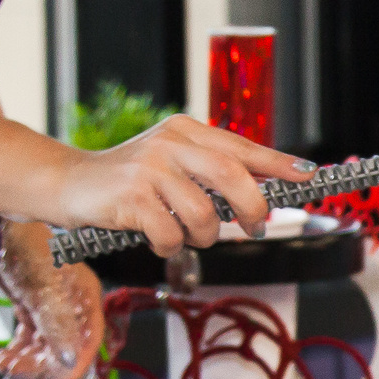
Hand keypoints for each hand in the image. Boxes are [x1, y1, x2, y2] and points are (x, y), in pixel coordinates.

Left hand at [0, 223, 106, 378]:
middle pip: (66, 347)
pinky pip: (31, 338)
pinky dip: (20, 349)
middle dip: (43, 365)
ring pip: (45, 345)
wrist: (2, 226)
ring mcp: (53, 307)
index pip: (89, 341)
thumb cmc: (29, 247)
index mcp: (87, 300)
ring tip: (7, 363)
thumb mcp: (44, 290)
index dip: (77, 365)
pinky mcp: (34, 307)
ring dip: (28, 360)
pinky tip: (5, 356)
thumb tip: (69, 362)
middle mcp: (74, 306)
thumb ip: (58, 327)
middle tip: (20, 373)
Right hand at [43, 115, 315, 256]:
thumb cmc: (130, 181)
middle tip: (255, 228)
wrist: (68, 183)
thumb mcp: (172, 163)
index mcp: (187, 131)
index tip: (310, 175)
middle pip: (233, 176)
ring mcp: (149, 168)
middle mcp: (170, 143)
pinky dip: (170, 246)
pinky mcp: (130, 197)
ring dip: (203, 236)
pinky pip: (171, 235)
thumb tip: (267, 191)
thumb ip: (212, 171)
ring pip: (204, 214)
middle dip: (253, 209)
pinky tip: (157, 237)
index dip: (279, 164)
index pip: (243, 147)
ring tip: (187, 234)